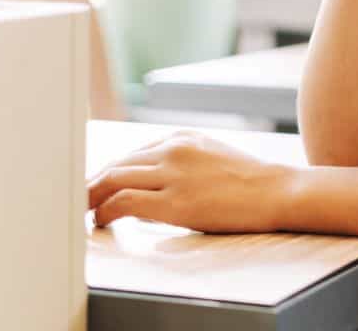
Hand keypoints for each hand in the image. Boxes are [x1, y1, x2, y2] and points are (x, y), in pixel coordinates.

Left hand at [86, 129, 296, 232]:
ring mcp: (173, 174)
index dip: (108, 172)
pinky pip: (124, 202)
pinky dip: (105, 211)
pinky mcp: (174, 201)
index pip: (131, 154)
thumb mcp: (213, 156)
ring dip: (92, 197)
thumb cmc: (251, 182)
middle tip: (79, 202)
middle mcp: (173, 149)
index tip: (96, 187)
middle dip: (92, 184)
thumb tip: (154, 183)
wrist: (277, 191)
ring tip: (84, 213)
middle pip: (116, 164)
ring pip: (113, 179)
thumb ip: (183, 161)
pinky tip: (102, 221)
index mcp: (182, 137)